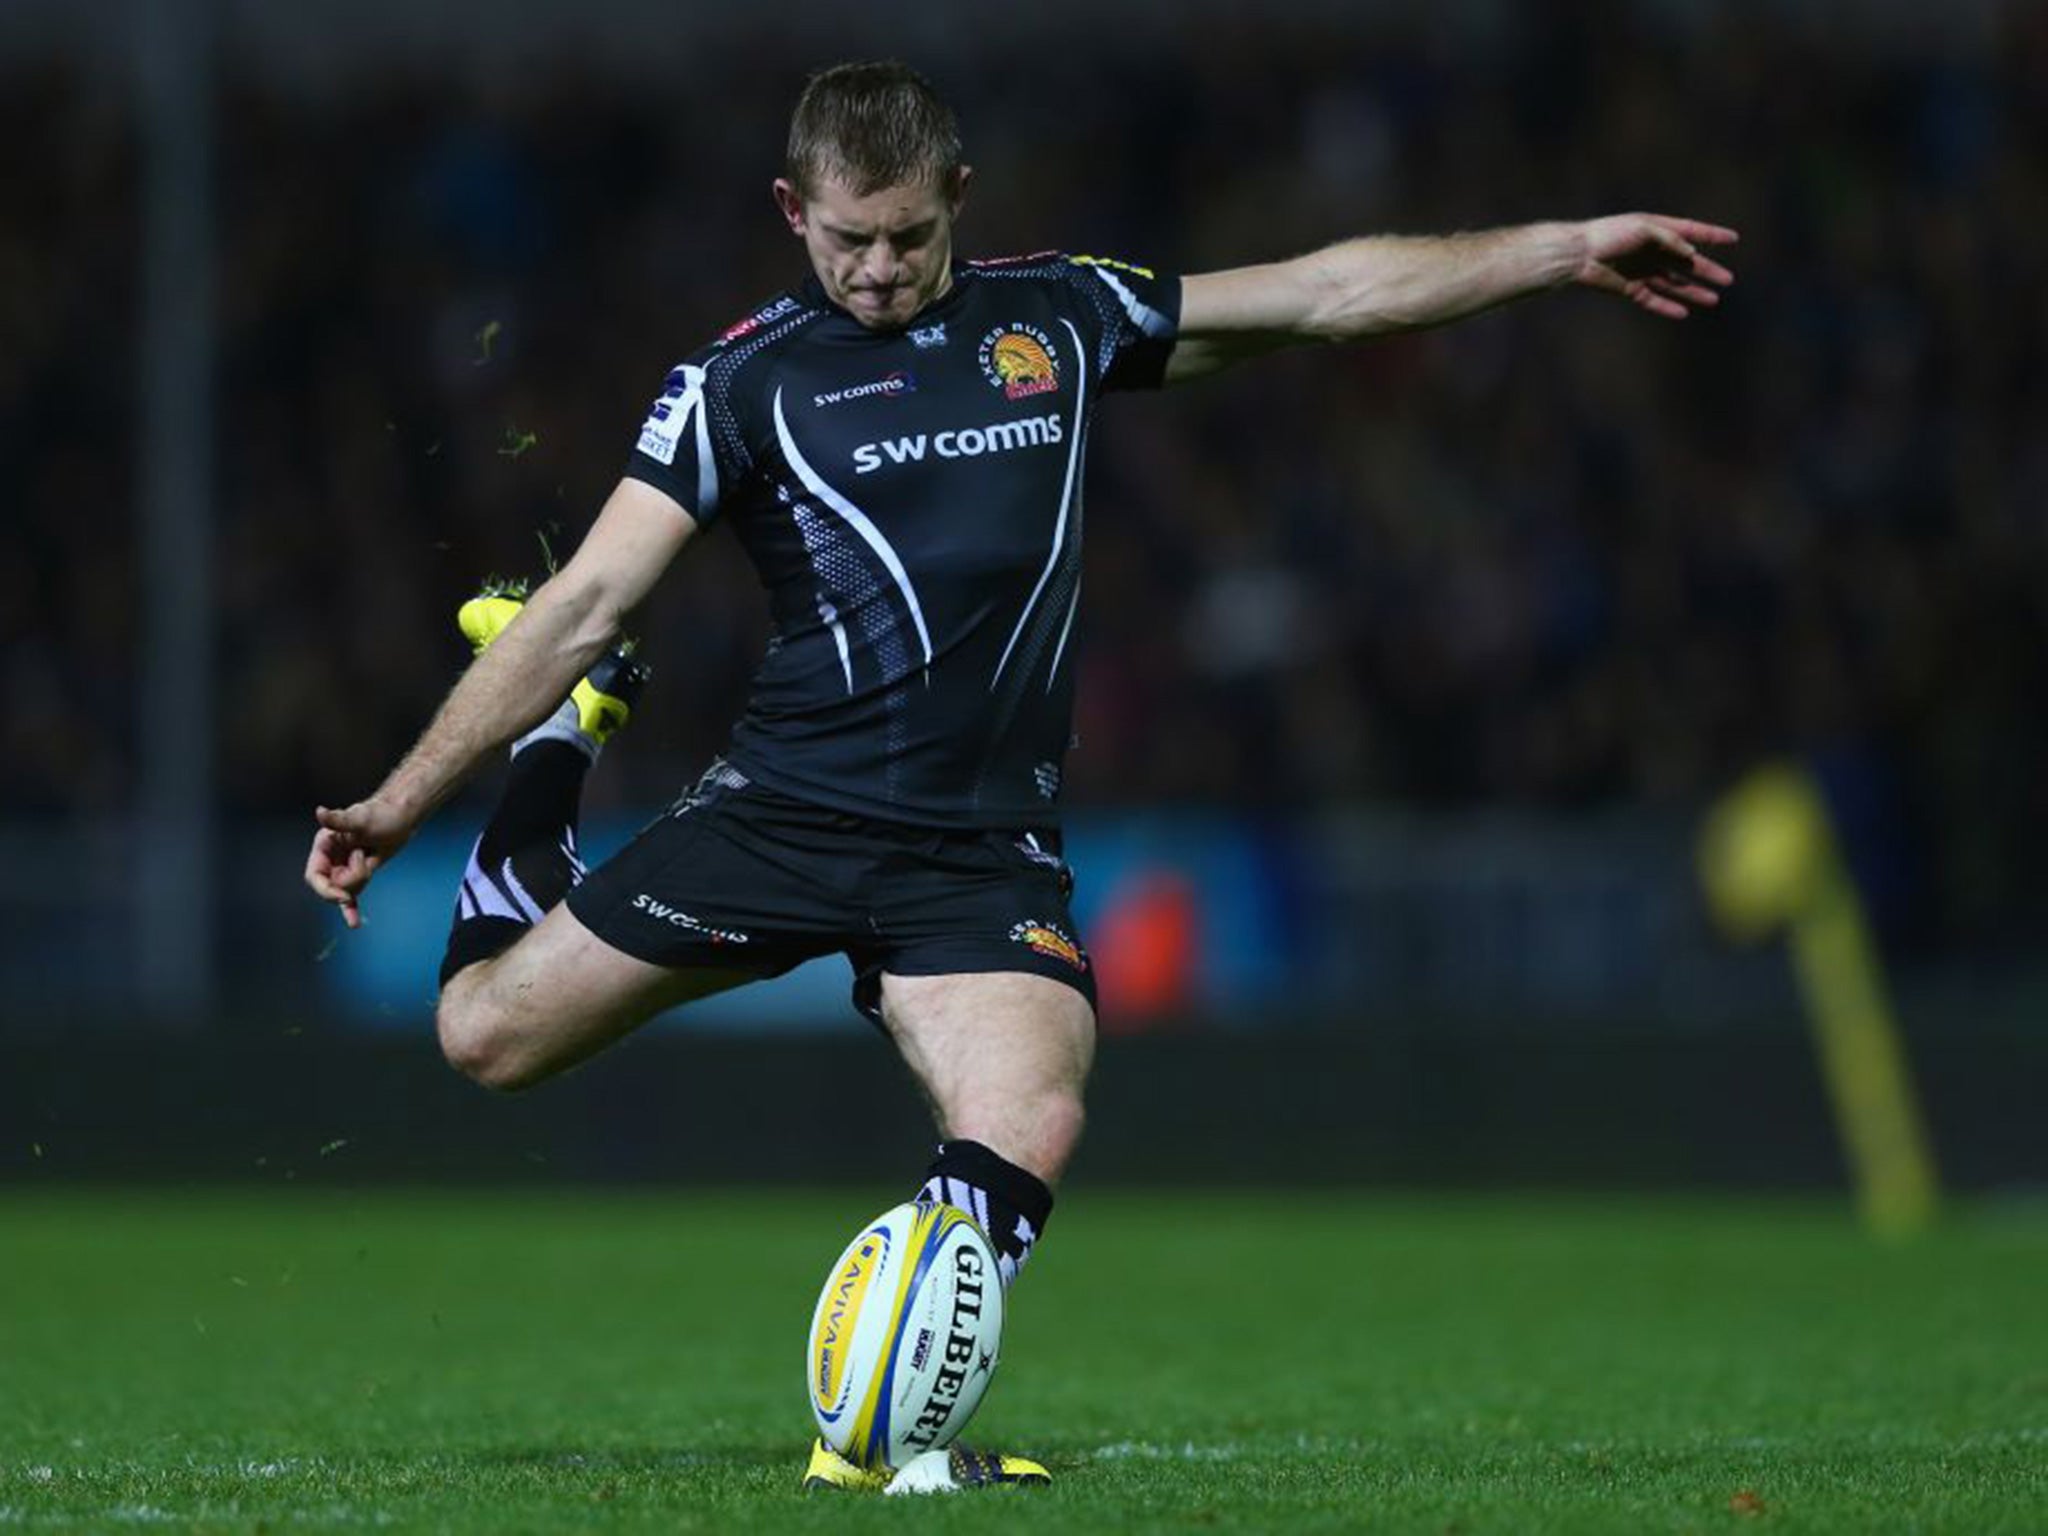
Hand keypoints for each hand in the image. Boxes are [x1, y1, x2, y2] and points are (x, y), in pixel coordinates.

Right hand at [304, 797, 414, 929]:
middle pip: (332, 887)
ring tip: (371, 854)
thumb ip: (340, 820)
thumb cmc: (381, 814)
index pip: (314, 876)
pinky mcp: (359, 875)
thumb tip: (321, 813)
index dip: (326, 889)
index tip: (343, 896)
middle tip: (366, 857)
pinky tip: (354, 923)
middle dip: (351, 881)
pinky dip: (351, 910)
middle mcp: (331, 858)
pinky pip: (351, 897)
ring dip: (362, 880)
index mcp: (324, 845)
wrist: (402, 818)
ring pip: (347, 892)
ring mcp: (344, 868)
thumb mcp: (361, 819)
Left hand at [1576, 214, 1738, 318]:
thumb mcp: (1644, 229)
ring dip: (1693, 292)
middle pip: (1686, 263)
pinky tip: (1684, 313)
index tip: (1734, 239)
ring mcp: (1642, 271)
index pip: (1691, 231)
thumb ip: (1670, 239)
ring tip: (1714, 299)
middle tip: (1728, 280)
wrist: (1579, 255)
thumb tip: (1692, 252)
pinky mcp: (1630, 289)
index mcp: (1657, 230)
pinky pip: (1653, 300)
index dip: (1712, 235)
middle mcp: (1652, 251)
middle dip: (1707, 270)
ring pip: (1674, 284)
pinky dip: (1668, 307)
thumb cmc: (1610, 235)